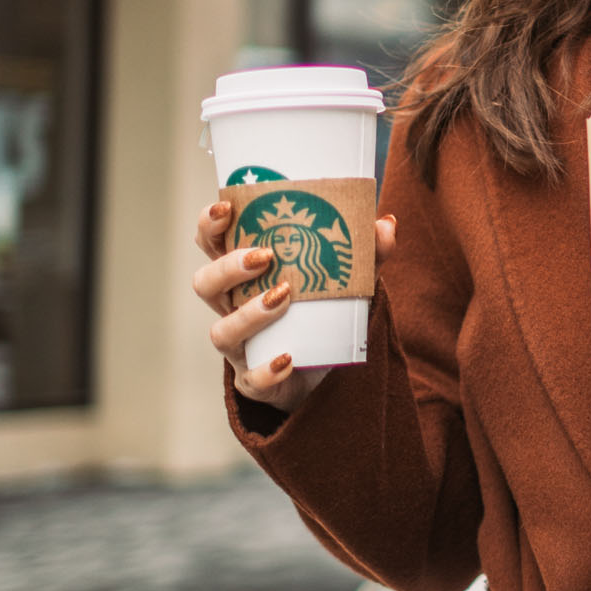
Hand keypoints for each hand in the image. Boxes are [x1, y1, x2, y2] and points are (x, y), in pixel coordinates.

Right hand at [192, 198, 397, 413]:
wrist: (324, 375)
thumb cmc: (321, 315)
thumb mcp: (346, 281)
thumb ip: (365, 254)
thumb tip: (385, 224)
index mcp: (244, 276)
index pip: (212, 245)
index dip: (210, 225)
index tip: (227, 208)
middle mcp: (232, 309)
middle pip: (205, 284)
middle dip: (227, 267)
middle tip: (264, 256)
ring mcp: (240, 348)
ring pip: (222, 332)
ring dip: (249, 314)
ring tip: (283, 297)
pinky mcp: (255, 383)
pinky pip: (252, 380)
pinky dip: (267, 369)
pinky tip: (289, 358)